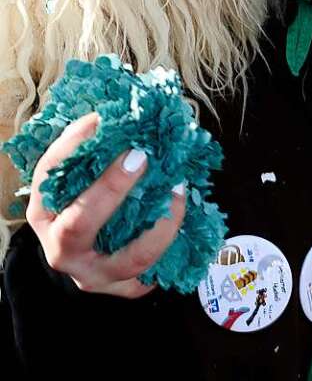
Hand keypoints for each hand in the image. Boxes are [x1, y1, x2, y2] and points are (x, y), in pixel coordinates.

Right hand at [26, 112, 184, 297]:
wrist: (84, 257)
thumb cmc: (85, 203)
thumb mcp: (79, 180)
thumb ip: (97, 150)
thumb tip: (132, 107)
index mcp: (46, 212)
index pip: (49, 175)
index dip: (72, 145)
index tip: (101, 119)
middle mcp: (61, 248)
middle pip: (79, 225)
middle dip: (111, 189)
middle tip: (142, 155)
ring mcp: (92, 274)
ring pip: (129, 259)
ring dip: (161, 225)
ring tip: (179, 190)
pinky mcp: (121, 289)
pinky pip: (151, 274)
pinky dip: (172, 246)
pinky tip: (181, 219)